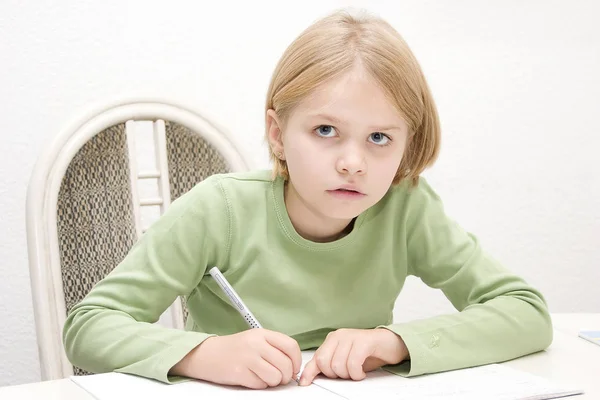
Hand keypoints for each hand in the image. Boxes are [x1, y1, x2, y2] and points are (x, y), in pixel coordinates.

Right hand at [170, 329, 301, 388]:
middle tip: (280, 377)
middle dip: (286, 376)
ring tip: (265, 377)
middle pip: (285, 364)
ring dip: (273, 382)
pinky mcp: (239, 373)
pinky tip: (253, 378)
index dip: (297, 361)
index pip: (291, 346)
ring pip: (275, 377)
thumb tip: (293, 366)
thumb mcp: (255, 339)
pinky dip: (260, 385)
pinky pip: (261, 385)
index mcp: (262, 334)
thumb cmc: (234, 348)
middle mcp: (256, 344)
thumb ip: (274, 348)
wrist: (207, 354)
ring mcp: (247, 358)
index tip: (294, 368)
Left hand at [299, 328, 408, 385]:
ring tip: (356, 372)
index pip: (316, 358)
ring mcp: (351, 336)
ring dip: (348, 375)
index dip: (309, 372)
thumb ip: (329, 365)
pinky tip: (361, 372)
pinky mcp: (364, 341)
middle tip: (347, 374)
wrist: (390, 344)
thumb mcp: (345, 360)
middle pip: (325, 363)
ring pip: (338, 365)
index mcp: (332, 340)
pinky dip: (357, 373)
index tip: (305, 383)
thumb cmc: (367, 353)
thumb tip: (309, 377)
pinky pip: (353, 362)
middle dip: (335, 375)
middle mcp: (339, 335)